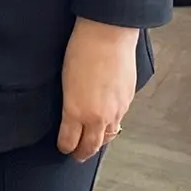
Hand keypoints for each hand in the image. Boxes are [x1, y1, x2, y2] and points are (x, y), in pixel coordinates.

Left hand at [57, 18, 139, 161]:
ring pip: (108, 136)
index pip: (69, 141)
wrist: (108, 34)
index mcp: (76, 111)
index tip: (62, 147)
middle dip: (83, 153)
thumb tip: (71, 114)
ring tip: (93, 142)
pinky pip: (119, 120)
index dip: (64, 147)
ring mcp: (116, 110)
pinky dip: (112, 125)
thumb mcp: (65, 80)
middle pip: (91, 146)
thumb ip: (69, 104)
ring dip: (99, 141)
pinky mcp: (128, 101)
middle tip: (77, 155)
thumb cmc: (81, 50)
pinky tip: (107, 121)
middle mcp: (98, 116)